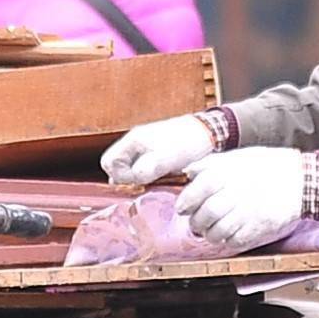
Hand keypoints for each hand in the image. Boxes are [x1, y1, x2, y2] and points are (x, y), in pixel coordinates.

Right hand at [101, 112, 217, 185]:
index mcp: (133, 140)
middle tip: (145, 186)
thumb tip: (126, 181)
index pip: (108, 162)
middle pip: (118, 166)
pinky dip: (151, 175)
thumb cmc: (188, 141)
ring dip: (141, 178)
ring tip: (157, 182)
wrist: (209, 131)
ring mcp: (145, 147)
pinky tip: (164, 178)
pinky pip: (144, 167)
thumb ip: (144, 169)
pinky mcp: (156, 152)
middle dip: (128, 179)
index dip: (118, 175)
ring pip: (132, 168)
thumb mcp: (166, 158)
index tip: (135, 183)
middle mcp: (136, 143)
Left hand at [177, 147, 311, 252]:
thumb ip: (210, 164)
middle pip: (204, 215)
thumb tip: (188, 172)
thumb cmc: (269, 165)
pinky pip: (234, 241)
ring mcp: (247, 212)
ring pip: (216, 232)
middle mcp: (234, 193)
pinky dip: (227, 240)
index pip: (196, 191)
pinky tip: (229, 233)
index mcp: (226, 173)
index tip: (183, 208)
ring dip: (209, 234)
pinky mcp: (258, 227)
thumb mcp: (238, 157)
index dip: (186, 202)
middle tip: (196, 222)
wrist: (302, 179)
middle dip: (196, 222)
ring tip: (210, 230)